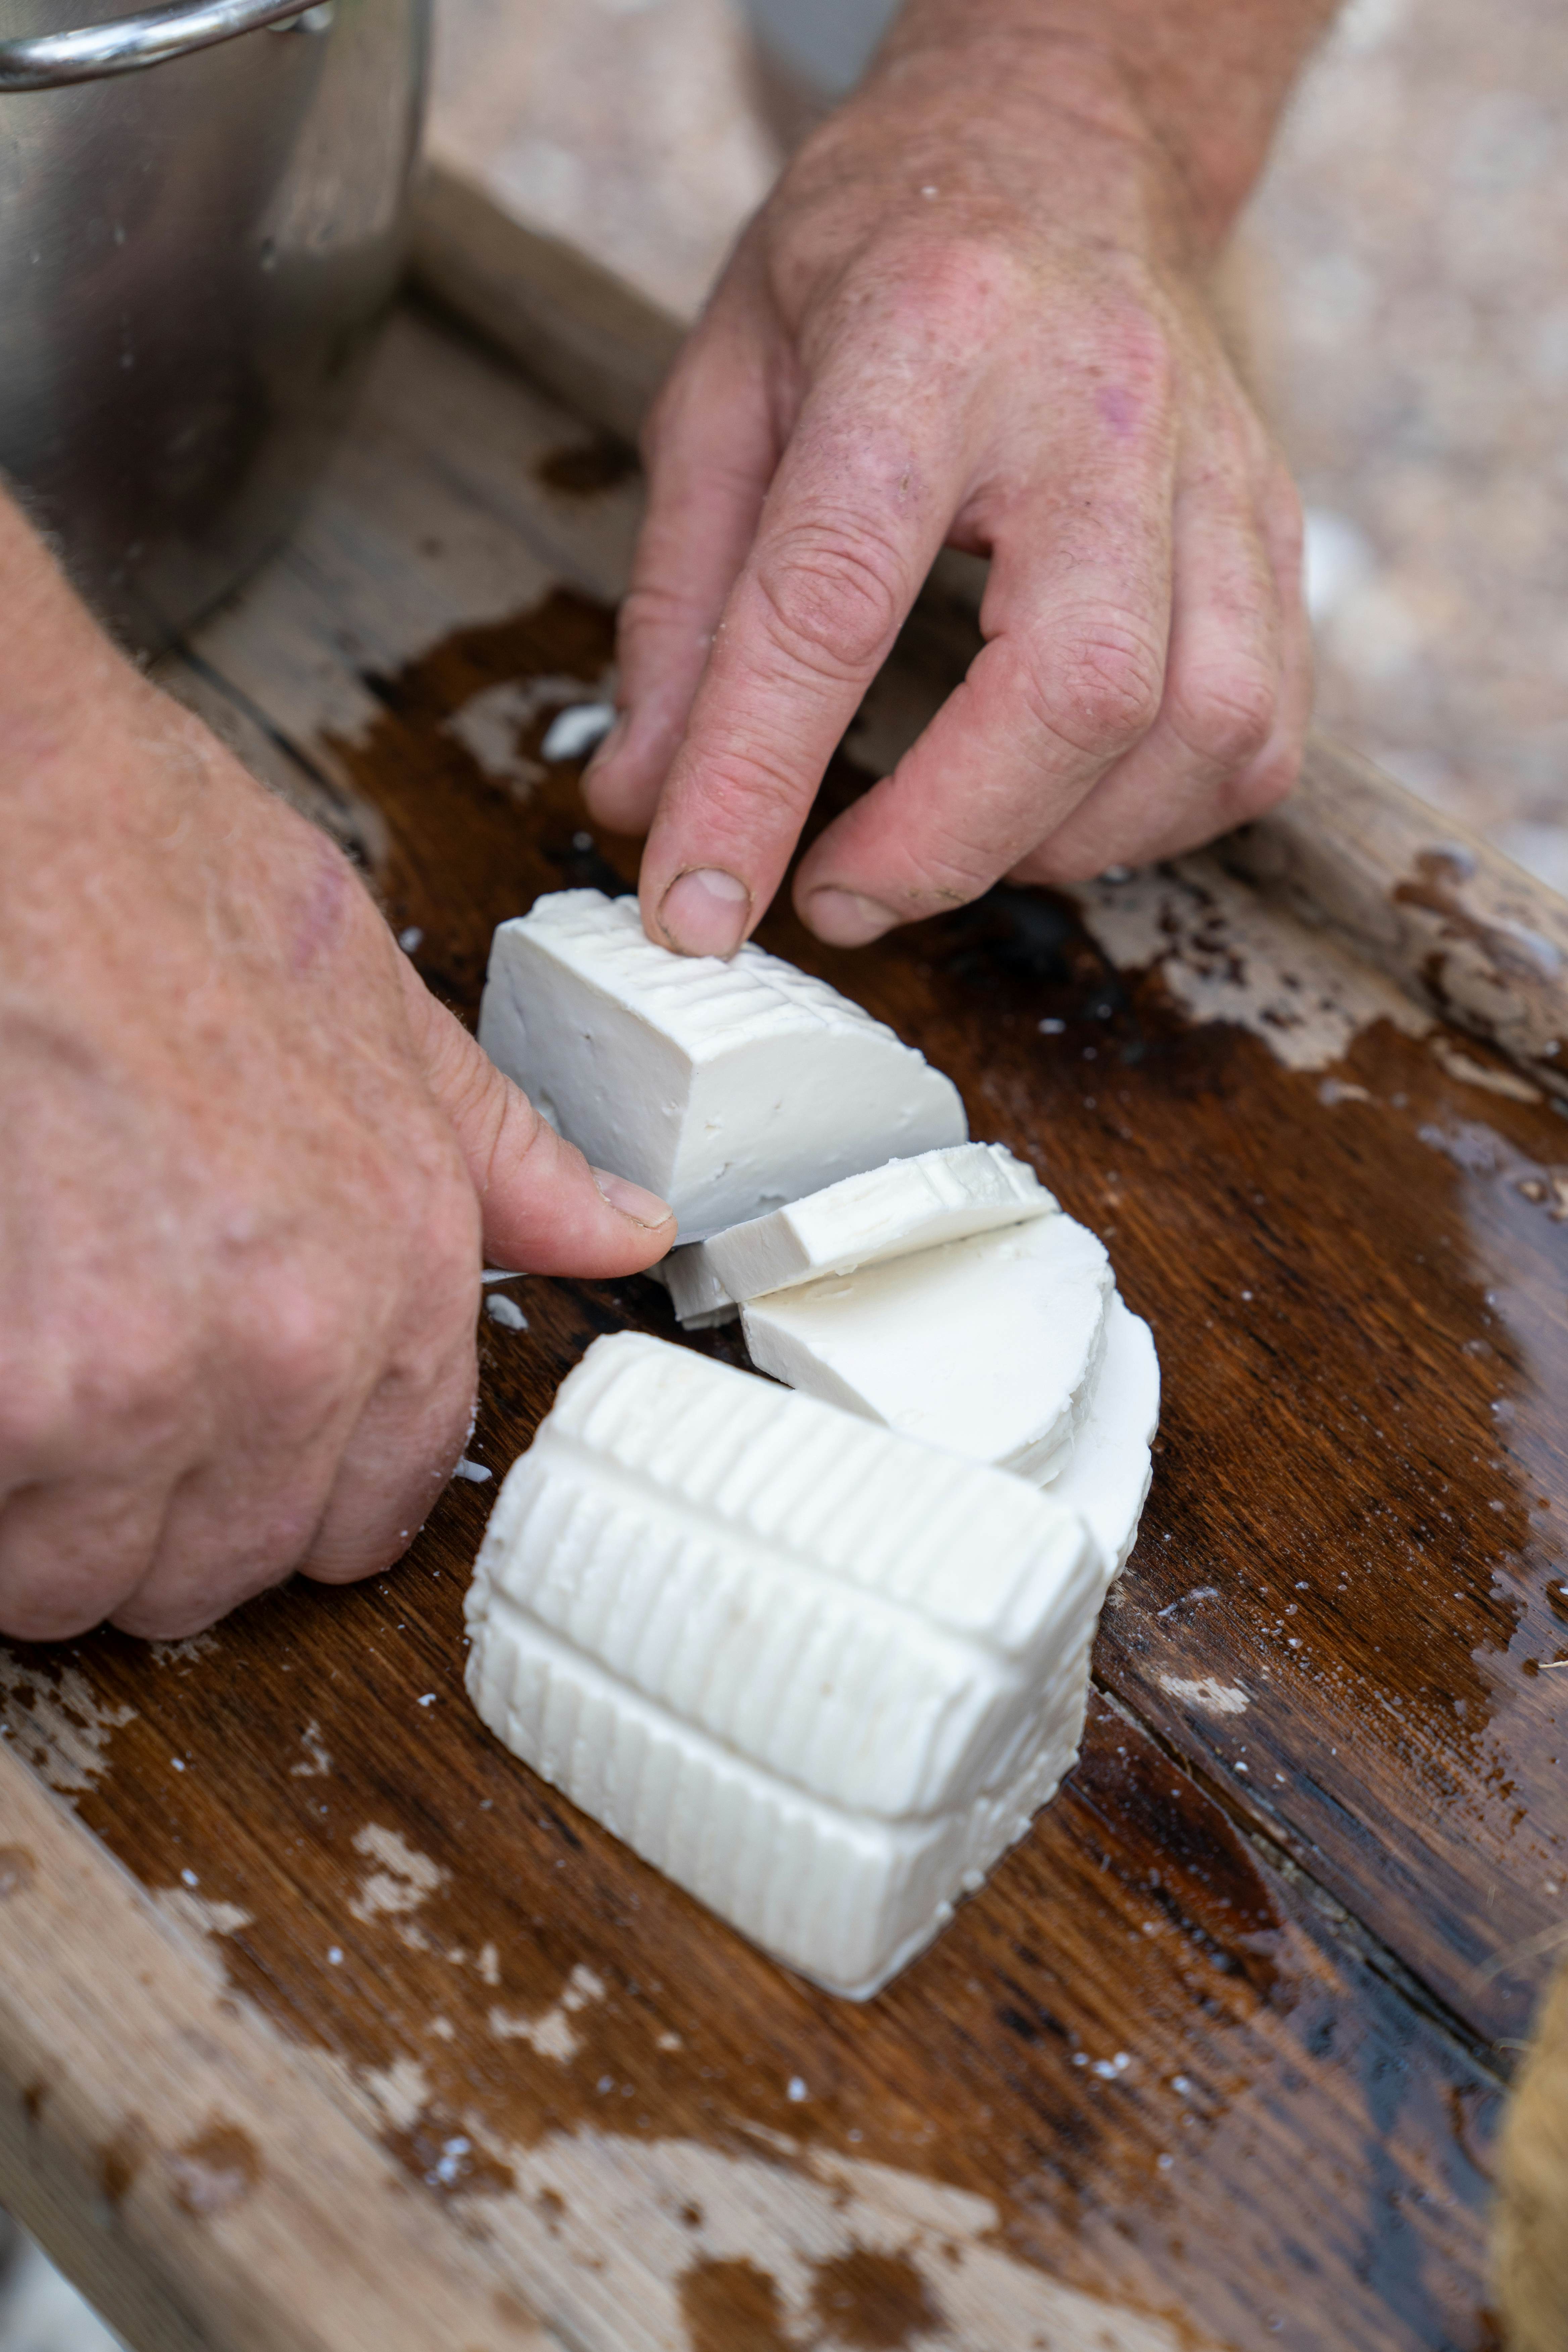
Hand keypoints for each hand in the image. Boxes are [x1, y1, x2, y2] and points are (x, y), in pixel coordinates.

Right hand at [0, 534, 671, 1641]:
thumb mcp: (376, 1010)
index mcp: (396, 1267)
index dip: (291, 1492)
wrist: (7, 809)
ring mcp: (140, 1386)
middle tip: (93, 1393)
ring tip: (28, 1369)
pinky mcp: (10, 1397)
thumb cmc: (160, 880)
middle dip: (154, 1509)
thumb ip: (499, 1158)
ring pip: (90, 1579)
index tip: (222, 1444)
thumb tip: (624, 1231)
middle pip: (224, 1567)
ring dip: (45, 1510)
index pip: (377, 1506)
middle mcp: (289, 1348)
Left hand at [584, 26, 1309, 954]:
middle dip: (941, 845)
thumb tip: (642, 796)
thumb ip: (679, 605)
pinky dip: (1157, 818)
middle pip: (1072, 690)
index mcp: (927, 342)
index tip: (698, 906)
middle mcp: (1100, 404)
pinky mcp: (1275, 525)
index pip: (835, 603)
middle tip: (835, 898)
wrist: (1060, 139)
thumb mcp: (724, 384)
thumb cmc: (881, 256)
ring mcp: (1216, 468)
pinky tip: (1061, 807)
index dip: (756, 781)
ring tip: (949, 846)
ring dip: (1058, 844)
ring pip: (1194, 731)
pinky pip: (1258, 734)